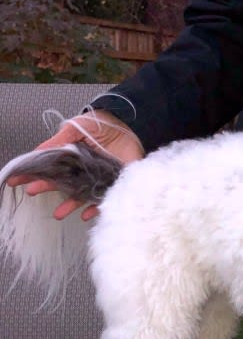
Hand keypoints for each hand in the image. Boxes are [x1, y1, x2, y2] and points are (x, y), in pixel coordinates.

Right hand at [7, 110, 144, 220]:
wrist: (130, 124)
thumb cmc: (102, 124)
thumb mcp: (76, 127)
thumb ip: (58, 140)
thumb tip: (37, 151)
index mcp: (70, 158)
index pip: (49, 168)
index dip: (33, 174)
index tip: (17, 180)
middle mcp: (82, 170)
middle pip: (62, 183)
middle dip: (46, 188)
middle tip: (32, 191)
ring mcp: (98, 178)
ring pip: (81, 196)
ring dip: (70, 205)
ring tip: (58, 214)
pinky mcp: (115, 182)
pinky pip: (104, 198)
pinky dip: (96, 208)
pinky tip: (87, 214)